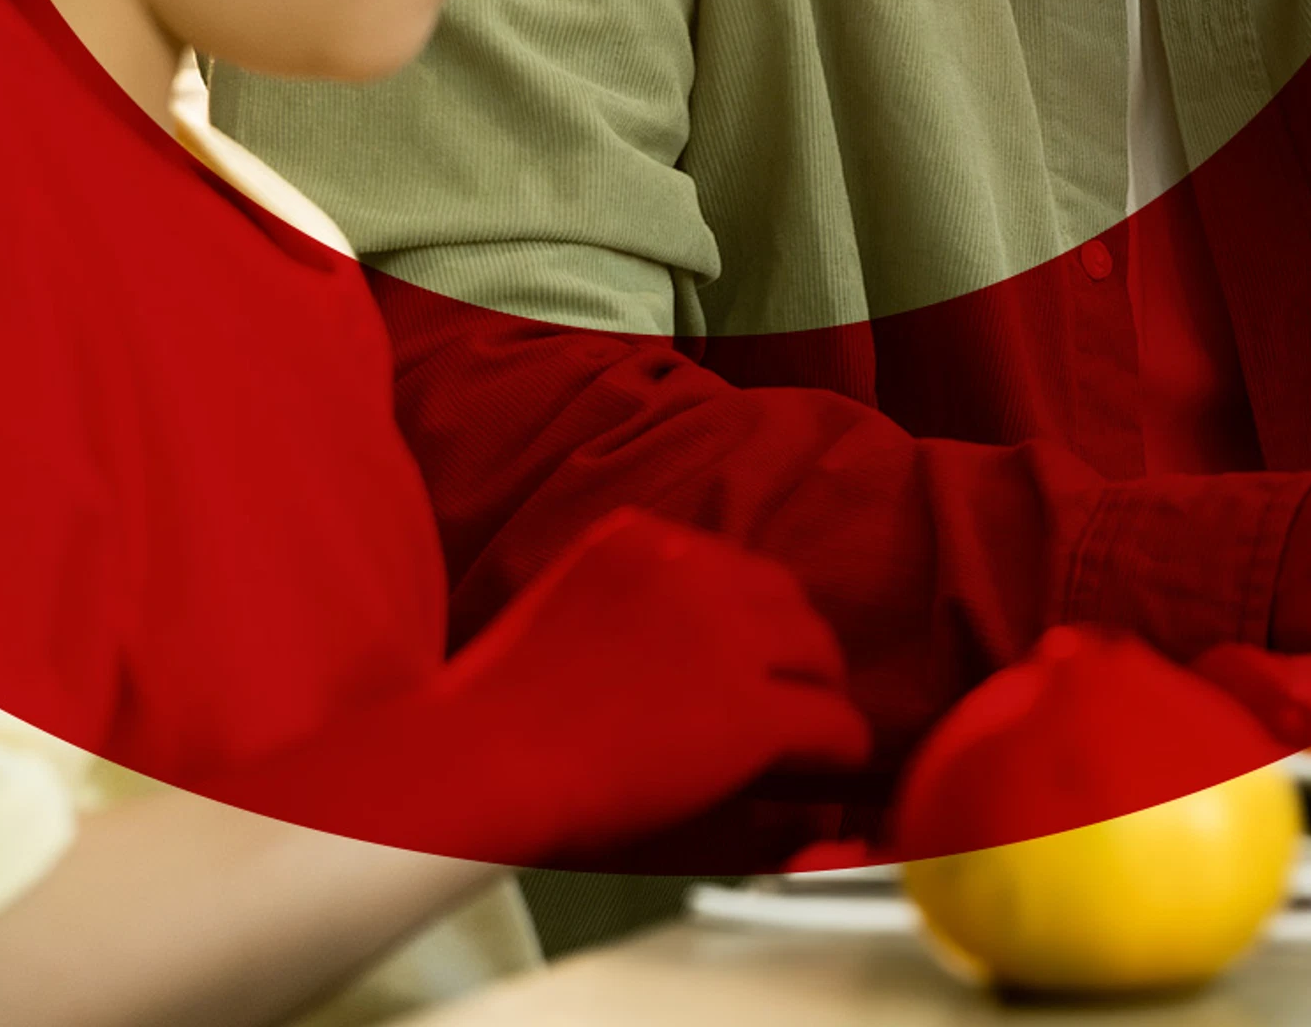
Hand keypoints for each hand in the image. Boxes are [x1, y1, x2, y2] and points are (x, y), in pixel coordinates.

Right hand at [242, 509, 869, 865]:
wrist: (471, 769)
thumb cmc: (487, 715)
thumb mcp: (557, 613)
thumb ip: (623, 605)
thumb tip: (681, 643)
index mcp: (637, 539)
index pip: (733, 566)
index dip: (753, 618)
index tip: (756, 656)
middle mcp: (691, 570)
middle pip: (786, 601)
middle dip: (796, 647)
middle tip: (801, 692)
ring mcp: (725, 639)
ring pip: (819, 657)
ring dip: (822, 693)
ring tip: (818, 732)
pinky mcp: (749, 713)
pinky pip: (830, 724)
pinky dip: (839, 750)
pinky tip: (830, 772)